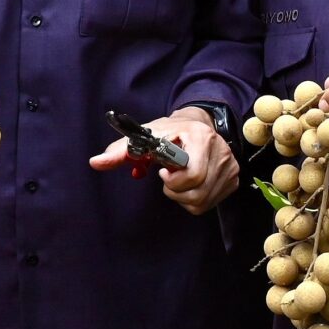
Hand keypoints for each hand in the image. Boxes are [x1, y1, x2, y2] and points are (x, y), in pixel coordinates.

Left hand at [88, 106, 236, 213]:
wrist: (198, 124)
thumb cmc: (169, 131)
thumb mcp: (145, 135)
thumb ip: (121, 150)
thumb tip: (95, 162)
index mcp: (200, 137)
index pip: (192, 174)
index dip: (173, 181)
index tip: (163, 172)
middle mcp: (220, 152)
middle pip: (197, 192)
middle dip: (175, 191)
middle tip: (167, 178)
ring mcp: (229, 167)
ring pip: (203, 202)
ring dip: (183, 197)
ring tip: (177, 181)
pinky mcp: (233, 179)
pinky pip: (209, 203)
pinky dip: (195, 199)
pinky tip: (189, 185)